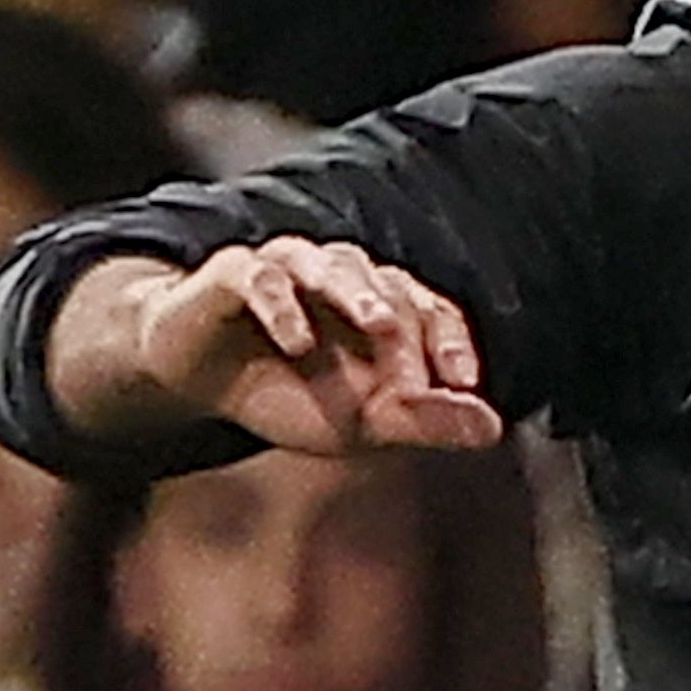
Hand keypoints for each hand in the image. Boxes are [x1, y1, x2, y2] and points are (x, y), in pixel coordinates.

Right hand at [97, 240, 502, 455]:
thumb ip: (422, 421)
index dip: (451, 341)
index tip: (465, 383)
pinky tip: (298, 342)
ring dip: (358, 293)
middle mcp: (340, 276)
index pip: (429, 309)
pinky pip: (263, 274)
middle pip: (387, 289)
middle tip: (412, 386)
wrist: (195, 381)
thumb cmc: (286, 395)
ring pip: (332, 263)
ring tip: (380, 326)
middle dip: (406, 337)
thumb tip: (494, 427)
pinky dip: (283, 303)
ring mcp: (287, 267)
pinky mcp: (233, 271)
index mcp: (379, 305)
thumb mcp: (359, 423)